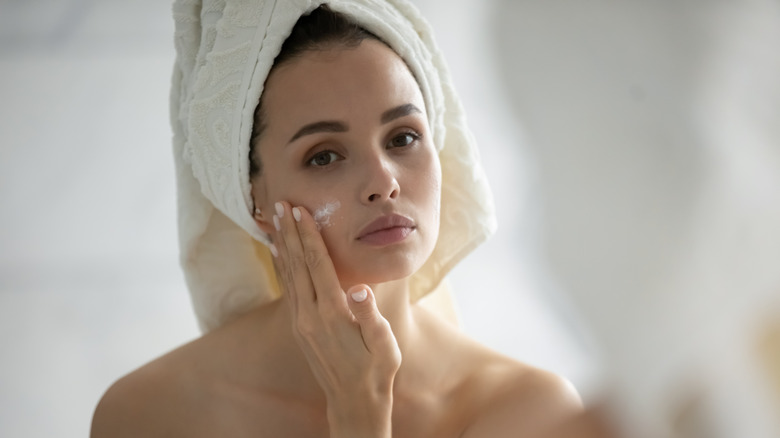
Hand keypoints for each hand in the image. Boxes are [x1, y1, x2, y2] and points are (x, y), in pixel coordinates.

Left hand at [271, 201, 401, 437]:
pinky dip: (282, 267)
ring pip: (288, 274)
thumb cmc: (376, 370)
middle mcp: (310, 316)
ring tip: (274, 221)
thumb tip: (359, 287)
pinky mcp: (300, 328)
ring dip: (283, 245)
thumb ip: (369, 315)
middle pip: (297, 264)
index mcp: (332, 314)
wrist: (354, 401)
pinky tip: (279, 253)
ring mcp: (301, 322)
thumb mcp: (383, 344)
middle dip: (290, 232)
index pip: (317, 265)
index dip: (309, 236)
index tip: (300, 211)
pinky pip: (288, 289)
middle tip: (280, 204)